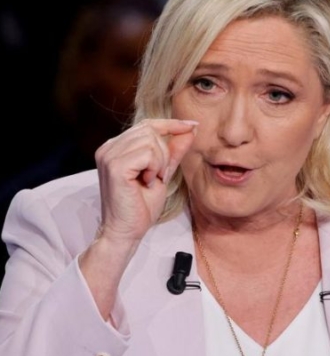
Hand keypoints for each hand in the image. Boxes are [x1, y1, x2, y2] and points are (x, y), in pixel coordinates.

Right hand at [95, 118, 197, 249]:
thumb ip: (174, 150)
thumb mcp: (163, 173)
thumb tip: (191, 129)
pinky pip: (148, 154)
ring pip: (151, 141)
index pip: (147, 124)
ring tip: (151, 180)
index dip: (171, 124)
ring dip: (160, 162)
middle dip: (164, 153)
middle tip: (159, 176)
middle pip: (151, 130)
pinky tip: (146, 182)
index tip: (193, 125)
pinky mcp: (115, 166)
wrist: (127, 232)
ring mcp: (109, 155)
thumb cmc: (141, 206)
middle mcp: (109, 147)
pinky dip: (154, 168)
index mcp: (117, 147)